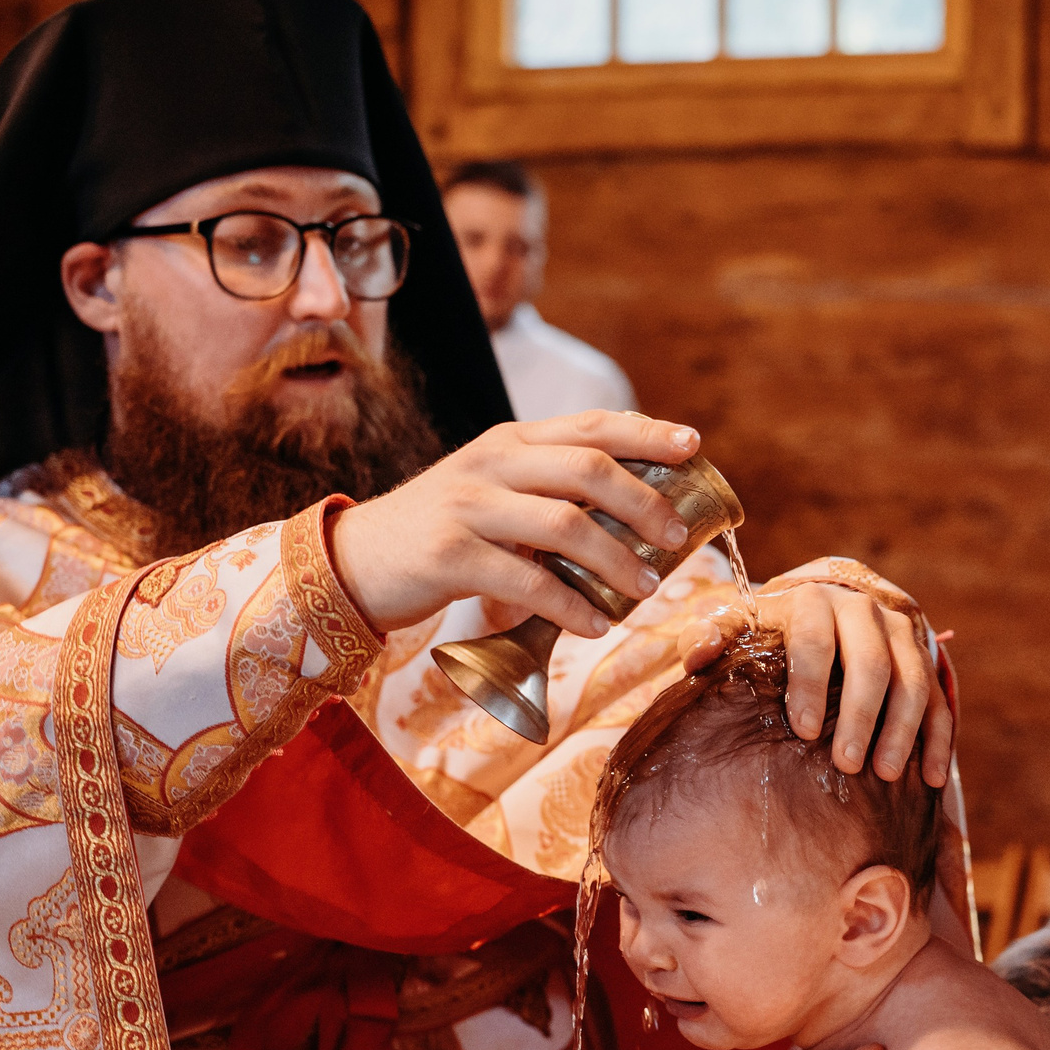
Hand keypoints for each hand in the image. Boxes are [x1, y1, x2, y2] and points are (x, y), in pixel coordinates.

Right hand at [327, 411, 700, 633]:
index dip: (645, 432)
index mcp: (509, 441)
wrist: (356, 560)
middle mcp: (491, 462)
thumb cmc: (441, 533)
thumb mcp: (493, 492)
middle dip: (644, 502)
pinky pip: (526, 581)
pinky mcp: (449, 554)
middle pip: (587, 469)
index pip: (589, 425)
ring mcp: (467, 505)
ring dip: (615, 560)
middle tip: (676, 536)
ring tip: (646, 589)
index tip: (693, 445)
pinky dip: (570, 606)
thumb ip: (548, 491)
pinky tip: (595, 624)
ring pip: (563, 525)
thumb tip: (634, 512)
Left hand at [679, 584, 953, 784]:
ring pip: (914, 679)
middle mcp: (863, 610)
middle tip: (847, 764)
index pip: (815, 638)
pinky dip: (938, 738)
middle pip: (872, 662)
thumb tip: (697, 658)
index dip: (810, 683)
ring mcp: (900, 633)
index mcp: (813, 601)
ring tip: (886, 774)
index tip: (803, 730)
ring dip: (902, 729)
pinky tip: (932, 776)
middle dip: (862, 715)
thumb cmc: (770, 630)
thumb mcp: (736, 626)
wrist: (823, 607)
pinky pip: (940, 699)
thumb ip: (709, 638)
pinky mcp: (925, 657)